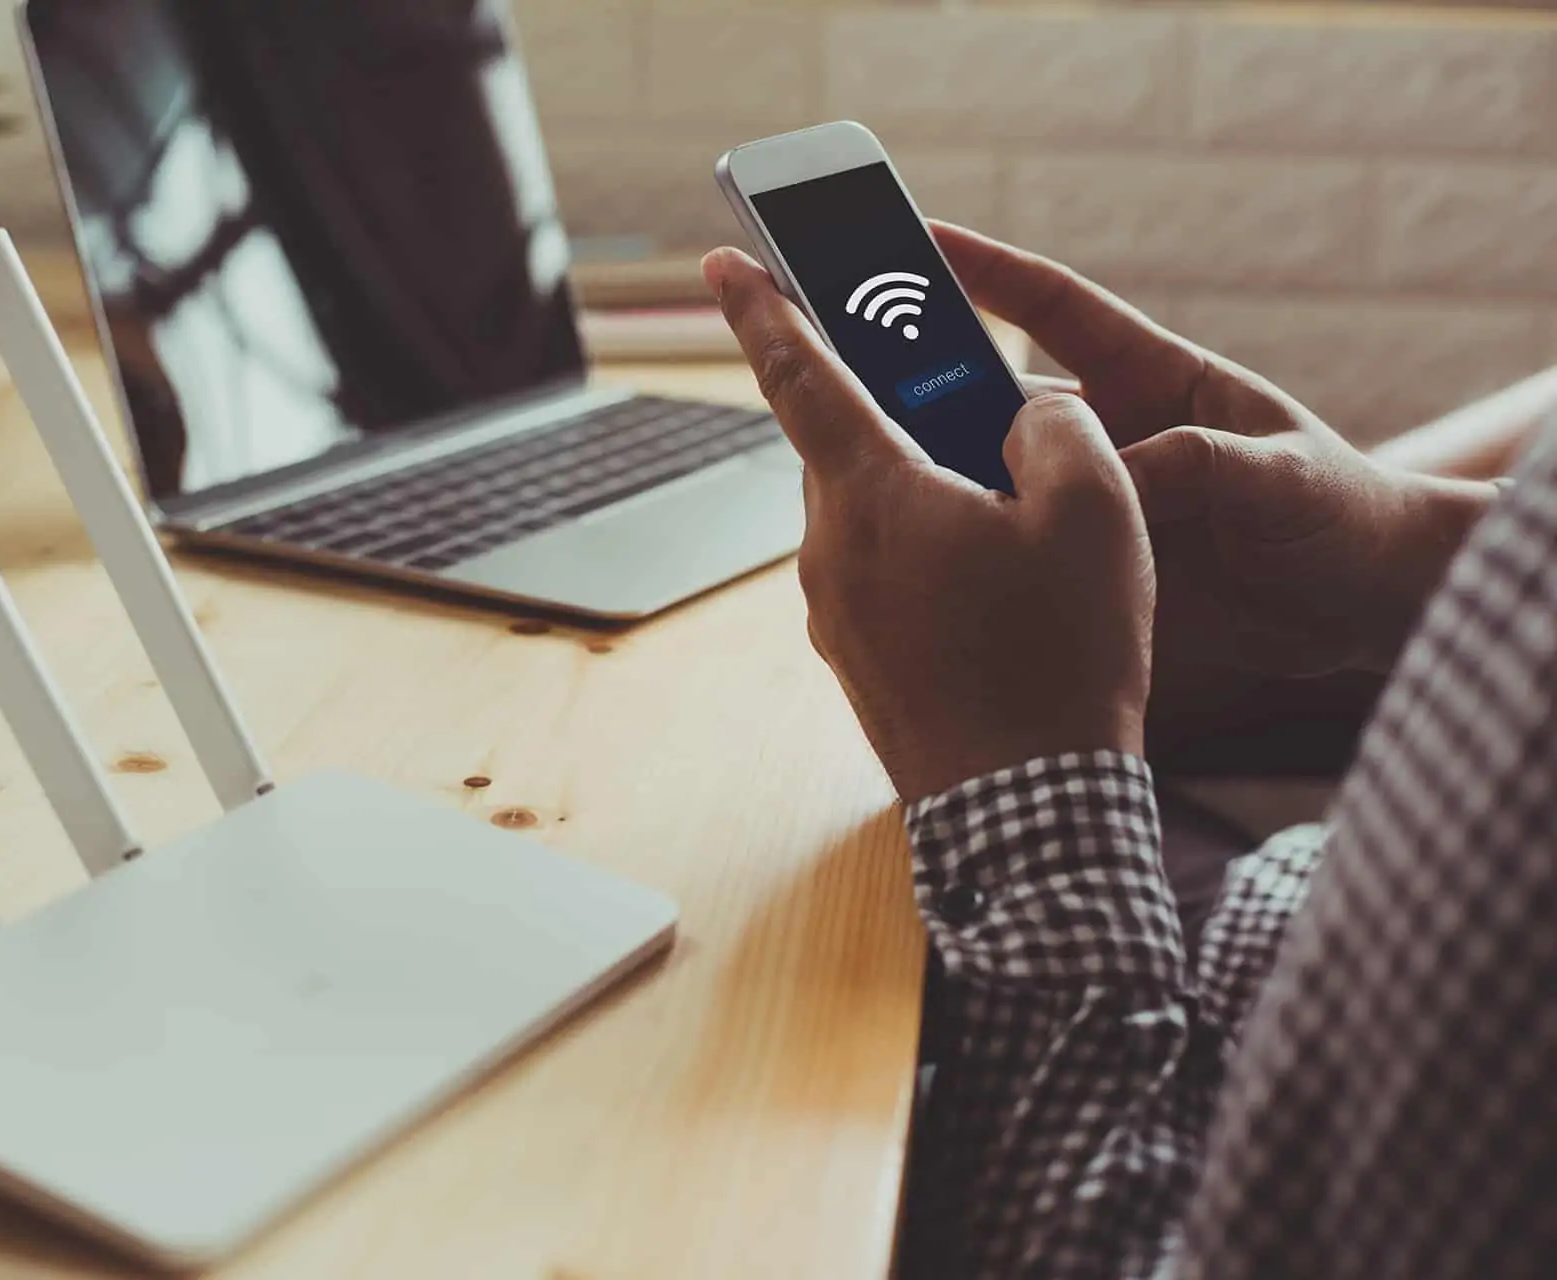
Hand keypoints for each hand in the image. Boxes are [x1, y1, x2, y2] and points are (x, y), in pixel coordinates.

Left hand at [703, 247, 1154, 800]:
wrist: (1026, 814)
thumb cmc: (1060, 660)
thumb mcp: (1095, 511)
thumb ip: (1054, 427)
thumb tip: (1024, 417)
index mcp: (870, 494)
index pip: (797, 373)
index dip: (761, 306)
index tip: (723, 259)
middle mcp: (830, 551)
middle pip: (850, 445)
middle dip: (899, 410)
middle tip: (962, 395)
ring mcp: (837, 615)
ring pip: (874, 514)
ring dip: (927, 492)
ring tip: (1018, 512)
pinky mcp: (859, 662)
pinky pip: (884, 576)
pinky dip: (929, 554)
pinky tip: (1001, 587)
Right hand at [933, 225, 1495, 732]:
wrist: (1365, 606)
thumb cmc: (1341, 511)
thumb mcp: (1280, 475)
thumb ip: (1198, 464)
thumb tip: (1111, 479)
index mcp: (1154, 380)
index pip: (1056, 309)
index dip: (988, 271)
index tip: (920, 241)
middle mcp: (1109, 437)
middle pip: (1000, 400)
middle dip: (928, 386)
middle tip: (859, 383)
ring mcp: (1093, 505)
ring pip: (996, 483)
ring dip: (946, 484)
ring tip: (880, 484)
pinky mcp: (1090, 572)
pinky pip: (1020, 560)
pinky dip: (976, 560)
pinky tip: (929, 565)